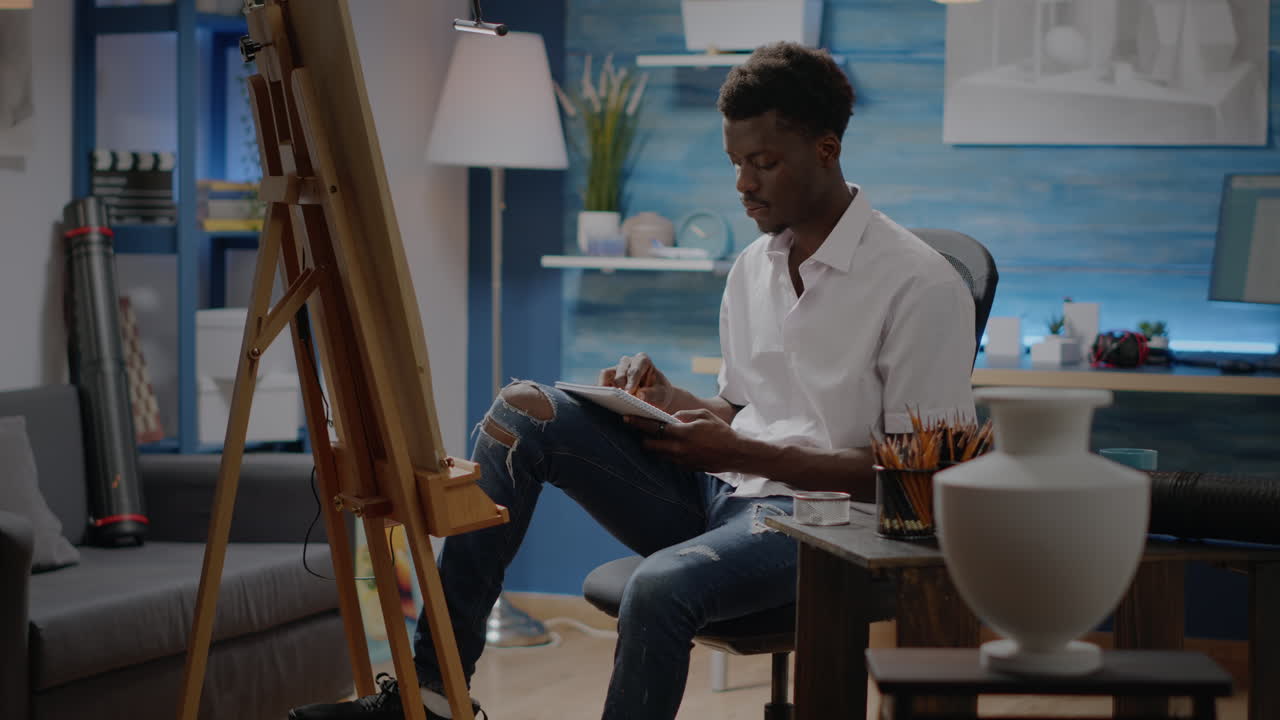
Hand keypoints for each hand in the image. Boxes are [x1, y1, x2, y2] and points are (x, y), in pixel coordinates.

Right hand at [599, 352, 675, 409]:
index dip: (632, 379)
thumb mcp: (662, 395)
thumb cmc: (660, 393)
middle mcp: (628, 362)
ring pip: (606, 374)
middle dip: (621, 383)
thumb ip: (652, 394)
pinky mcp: (608, 381)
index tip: (630, 392)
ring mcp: (617, 371)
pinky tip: (602, 401)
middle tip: (621, 397)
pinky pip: (601, 383)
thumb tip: (639, 396)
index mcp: (642, 361)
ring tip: (609, 399)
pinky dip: (601, 391)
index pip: (636, 367)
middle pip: (620, 369)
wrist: (656, 397)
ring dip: (607, 386)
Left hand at [625, 408, 743, 472]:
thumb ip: (684, 415)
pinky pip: (669, 460)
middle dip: (642, 438)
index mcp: (682, 433)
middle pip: (649, 445)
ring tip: (652, 439)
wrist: (735, 453)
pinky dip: (665, 453)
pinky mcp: (686, 468)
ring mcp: (681, 461)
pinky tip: (668, 447)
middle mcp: (679, 449)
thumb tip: (671, 418)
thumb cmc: (721, 431)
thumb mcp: (703, 415)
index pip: (653, 427)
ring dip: (653, 447)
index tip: (626, 418)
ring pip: (657, 455)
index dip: (638, 423)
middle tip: (639, 430)